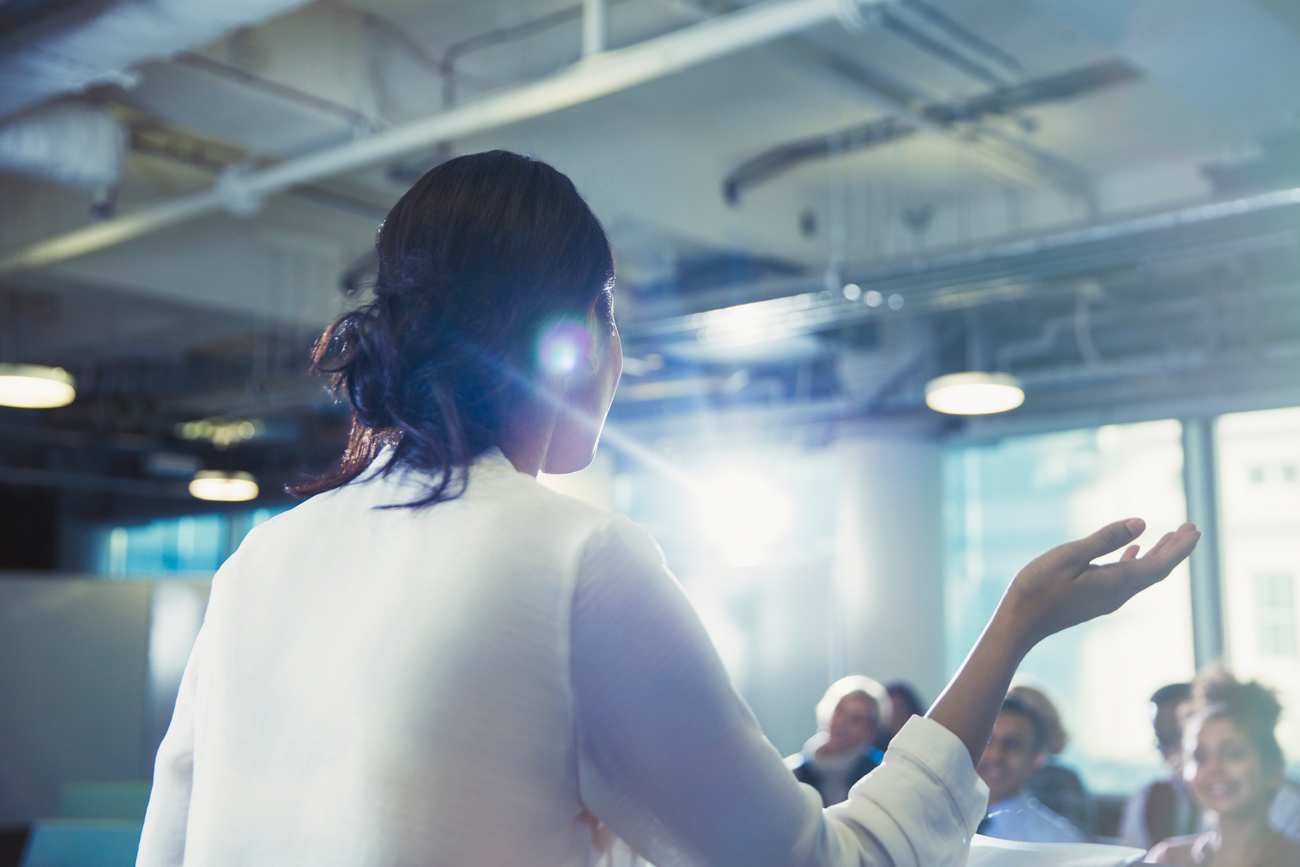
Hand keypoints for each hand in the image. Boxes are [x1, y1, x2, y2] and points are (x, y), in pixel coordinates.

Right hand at [997, 518, 1200, 650]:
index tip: (1195, 529)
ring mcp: (1107, 599)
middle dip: (1175, 549)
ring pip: (1143, 575)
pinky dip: (1136, 562)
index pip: (1160, 564)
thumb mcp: (1070, 556)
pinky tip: (1133, 552)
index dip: (1180, 547)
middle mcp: (1118, 594)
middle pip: (1157, 570)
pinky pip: (1126, 579)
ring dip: (1158, 554)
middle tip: (1191, 528)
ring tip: (1170, 536)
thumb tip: (1142, 524)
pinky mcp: (1095, 600)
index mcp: (1116, 583)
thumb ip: (1106, 539)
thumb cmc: (1039, 586)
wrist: (1019, 622)